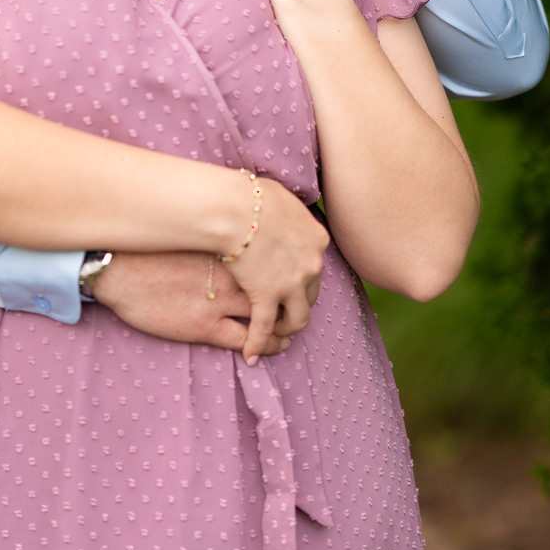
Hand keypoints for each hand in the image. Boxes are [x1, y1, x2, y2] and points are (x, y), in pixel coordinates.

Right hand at [93, 250, 294, 358]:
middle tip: (298, 307)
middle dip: (290, 301)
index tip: (289, 277)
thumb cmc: (149, 248)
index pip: (272, 261)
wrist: (120, 268)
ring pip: (268, 318)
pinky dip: (261, 346)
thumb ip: (214, 237)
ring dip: (283, 327)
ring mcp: (221, 303)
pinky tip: (268, 350)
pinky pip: (246, 340)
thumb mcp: (190, 233)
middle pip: (277, 290)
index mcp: (229, 251)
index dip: (285, 272)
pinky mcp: (206, 326)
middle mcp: (232, 276)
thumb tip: (228, 230)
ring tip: (289, 333)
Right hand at [219, 177, 329, 364]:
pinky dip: (257, 343)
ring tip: (274, 332)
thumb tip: (283, 207)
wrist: (232, 207)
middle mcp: (312, 264)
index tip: (291, 280)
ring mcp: (291, 284)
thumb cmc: (249, 194)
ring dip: (286, 327)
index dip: (303, 276)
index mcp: (317, 239)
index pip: (316, 265)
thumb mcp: (282, 195)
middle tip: (284, 309)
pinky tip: (250, 355)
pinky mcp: (267, 297)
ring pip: (298, 318)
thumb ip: (289, 210)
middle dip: (297, 303)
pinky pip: (264, 328)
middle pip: (311, 293)